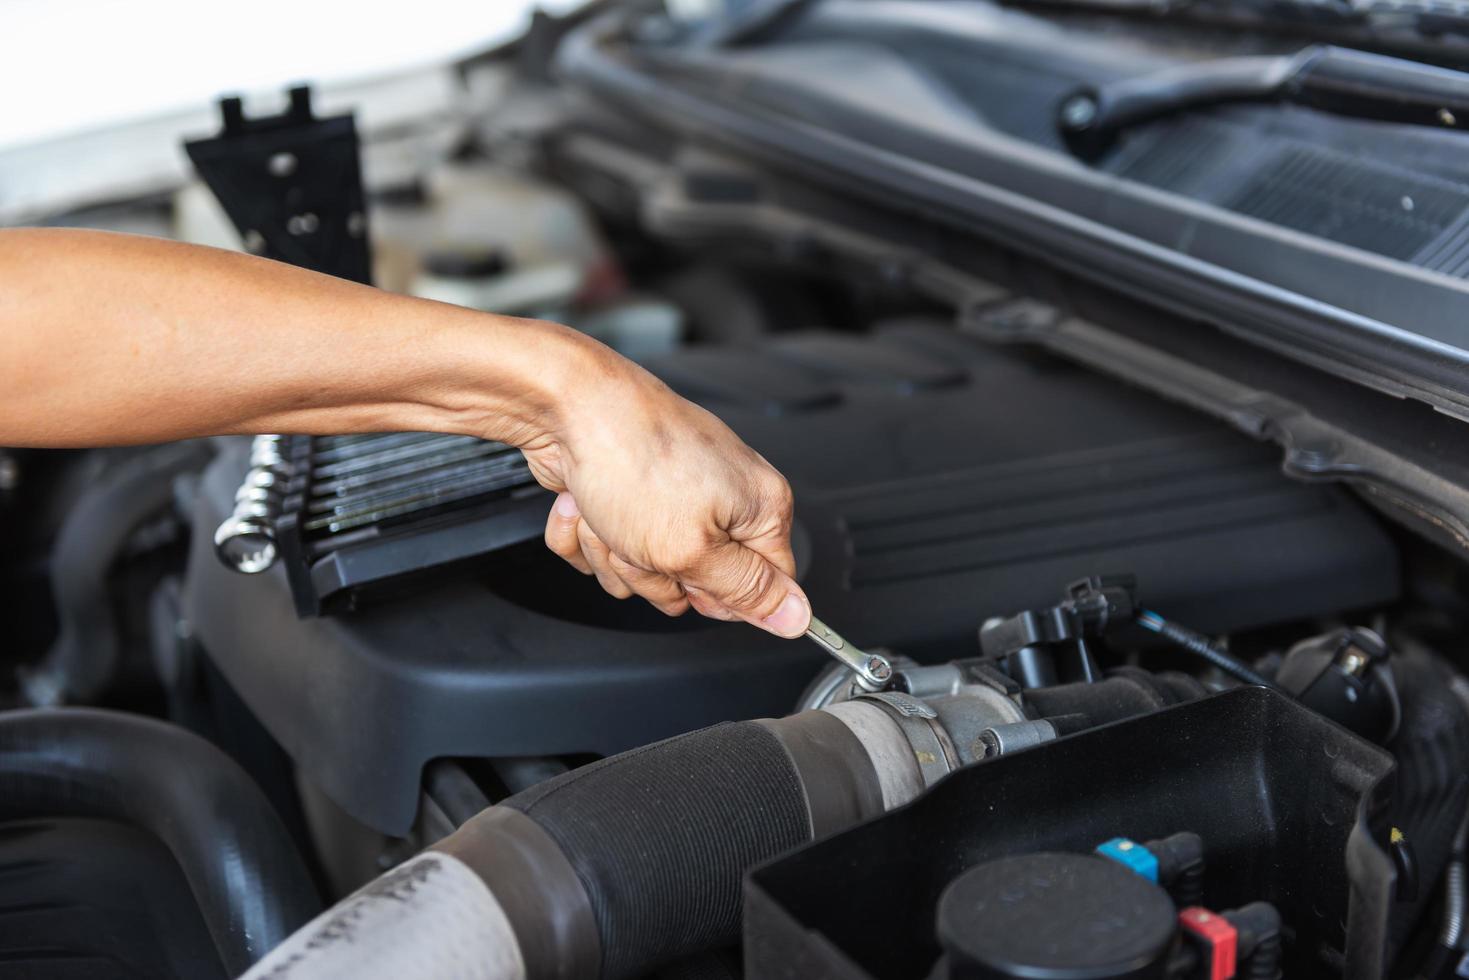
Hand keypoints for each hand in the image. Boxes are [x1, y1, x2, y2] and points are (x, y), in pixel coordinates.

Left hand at [519, 340, 810, 637]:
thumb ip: (746, 590)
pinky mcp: (625, 495)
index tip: (690, 577)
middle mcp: (720, 496)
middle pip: (695, 585)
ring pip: (642, 570)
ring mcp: (670, 494)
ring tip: (609, 514)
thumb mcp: (693, 549)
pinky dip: (584, 533)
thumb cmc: (630, 458)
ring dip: (612, 553)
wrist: (565, 406)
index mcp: (758, 506)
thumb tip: (797, 617)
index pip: (762, 586)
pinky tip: (582, 504)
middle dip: (654, 574)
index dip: (719, 596)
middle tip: (643, 538)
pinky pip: (605, 546)